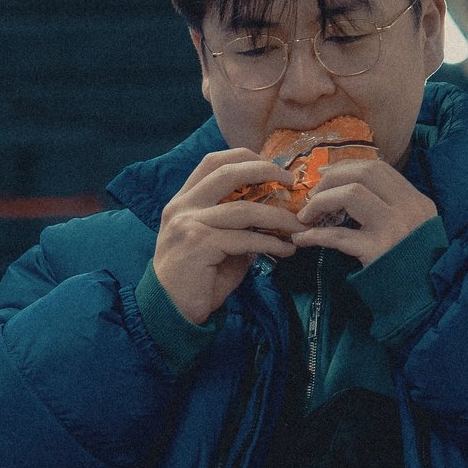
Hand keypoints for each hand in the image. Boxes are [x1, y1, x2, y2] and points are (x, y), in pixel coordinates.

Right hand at [152, 149, 305, 325]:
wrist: (169, 310)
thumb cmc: (194, 278)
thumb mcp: (213, 244)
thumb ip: (235, 226)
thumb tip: (271, 216)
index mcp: (183, 201)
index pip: (212, 163)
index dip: (244, 157)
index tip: (272, 166)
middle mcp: (182, 207)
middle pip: (228, 174)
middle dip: (265, 171)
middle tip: (292, 182)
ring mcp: (189, 225)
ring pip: (244, 209)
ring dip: (278, 216)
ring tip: (298, 226)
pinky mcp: (200, 245)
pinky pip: (245, 238)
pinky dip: (271, 242)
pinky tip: (286, 249)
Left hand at [290, 156, 439, 266]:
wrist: (421, 298)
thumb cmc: (410, 265)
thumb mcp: (411, 228)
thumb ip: (388, 208)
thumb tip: (345, 189)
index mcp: (416, 200)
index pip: (377, 168)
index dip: (345, 167)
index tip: (323, 175)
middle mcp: (408, 209)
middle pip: (363, 174)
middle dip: (330, 179)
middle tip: (312, 196)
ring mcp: (393, 228)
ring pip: (351, 194)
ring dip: (321, 201)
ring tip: (306, 216)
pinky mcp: (377, 251)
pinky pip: (338, 235)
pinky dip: (314, 235)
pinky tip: (301, 239)